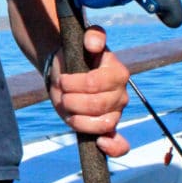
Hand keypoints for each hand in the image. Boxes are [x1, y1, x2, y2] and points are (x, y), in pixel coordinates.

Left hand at [47, 26, 129, 156]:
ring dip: (78, 118)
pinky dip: (114, 147)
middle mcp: (120, 93)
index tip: (62, 80)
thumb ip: (92, 35)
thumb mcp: (82, 41)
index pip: (95, 84)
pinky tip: (101, 144)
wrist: (66, 72)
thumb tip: (94, 44)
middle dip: (72, 100)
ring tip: (67, 107)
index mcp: (117, 72)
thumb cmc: (75, 57)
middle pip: (97, 105)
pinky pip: (120, 143)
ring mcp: (115, 112)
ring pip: (102, 124)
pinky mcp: (108, 126)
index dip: (74, 84)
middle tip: (61, 93)